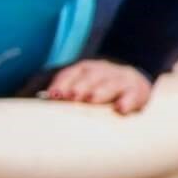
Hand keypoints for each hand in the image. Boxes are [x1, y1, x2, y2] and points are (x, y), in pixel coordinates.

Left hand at [39, 58, 153, 114]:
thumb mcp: (84, 86)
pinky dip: (127, 101)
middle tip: (72, 96)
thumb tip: (41, 102)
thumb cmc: (101, 90)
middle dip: (81, 85)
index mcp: (88, 69)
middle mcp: (104, 71)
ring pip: (111, 83)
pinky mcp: (137, 91)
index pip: (73, 72)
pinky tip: (121, 109)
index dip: (63, 82)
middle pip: (92, 75)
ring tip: (92, 99)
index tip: (53, 95)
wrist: (135, 82)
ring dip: (101, 91)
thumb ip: (65, 92)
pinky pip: (132, 95)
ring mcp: (121, 79)